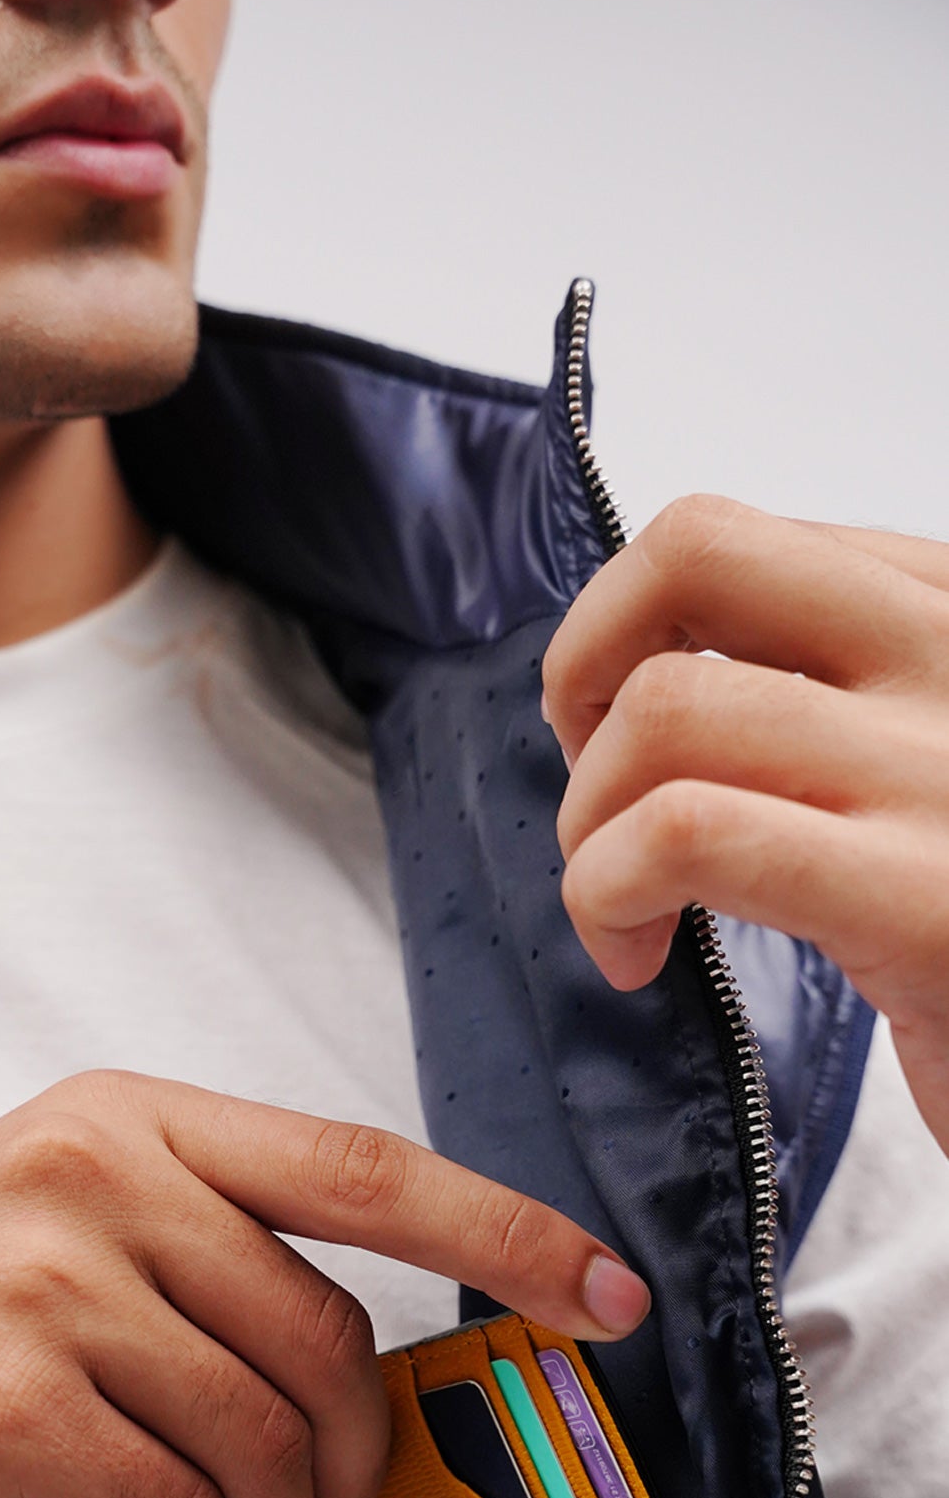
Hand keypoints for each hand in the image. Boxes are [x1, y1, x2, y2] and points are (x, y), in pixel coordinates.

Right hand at [0, 1070, 648, 1497]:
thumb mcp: (40, 1224)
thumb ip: (193, 1250)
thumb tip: (355, 1353)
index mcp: (123, 1116)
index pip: (358, 1163)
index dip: (501, 1234)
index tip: (599, 1293)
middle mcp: (95, 1174)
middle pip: (329, 1333)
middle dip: (356, 1462)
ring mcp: (47, 1280)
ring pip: (266, 1432)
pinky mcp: (9, 1401)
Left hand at [544, 497, 948, 1153]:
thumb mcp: (912, 774)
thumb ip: (822, 698)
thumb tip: (632, 679)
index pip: (735, 539)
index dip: (626, 632)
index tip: (619, 741)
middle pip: (695, 548)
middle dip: (583, 665)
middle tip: (594, 791)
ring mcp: (945, 772)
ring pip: (666, 705)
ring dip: (589, 819)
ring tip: (625, 904)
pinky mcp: (920, 902)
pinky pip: (685, 834)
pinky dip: (607, 894)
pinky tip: (634, 958)